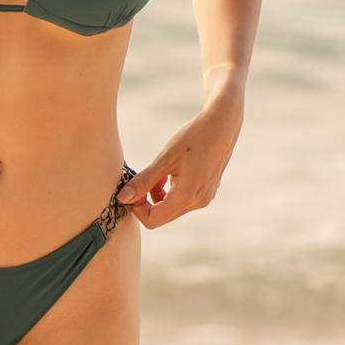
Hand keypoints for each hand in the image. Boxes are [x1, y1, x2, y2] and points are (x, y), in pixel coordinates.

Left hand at [115, 87, 243, 228]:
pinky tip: (170, 173)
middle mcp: (197, 203)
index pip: (152, 220)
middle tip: (140, 181)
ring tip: (158, 173)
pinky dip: (170, 191)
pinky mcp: (206, 192)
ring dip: (157, 196)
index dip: (137, 208)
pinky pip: (181, 200)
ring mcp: (203, 199)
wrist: (223, 125)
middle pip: (161, 216)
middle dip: (146, 202)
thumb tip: (122, 198)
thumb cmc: (194, 138)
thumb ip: (143, 181)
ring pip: (170, 209)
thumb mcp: (165, 159)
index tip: (131, 189)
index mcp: (186, 197)